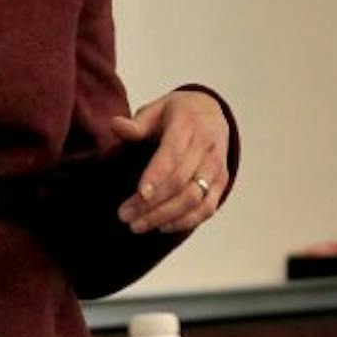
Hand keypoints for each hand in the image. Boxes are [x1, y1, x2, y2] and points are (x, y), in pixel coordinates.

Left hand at [112, 91, 230, 233]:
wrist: (211, 111)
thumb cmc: (175, 114)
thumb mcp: (155, 110)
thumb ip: (136, 124)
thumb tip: (115, 125)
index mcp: (187, 125)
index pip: (173, 154)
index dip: (157, 176)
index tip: (139, 194)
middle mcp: (206, 147)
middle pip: (181, 182)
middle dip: (152, 203)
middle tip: (125, 216)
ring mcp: (216, 166)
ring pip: (195, 198)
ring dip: (166, 216)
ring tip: (137, 226)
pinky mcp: (222, 181)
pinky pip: (208, 207)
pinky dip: (186, 221)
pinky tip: (162, 227)